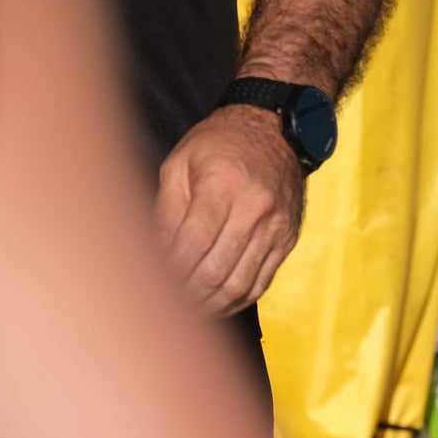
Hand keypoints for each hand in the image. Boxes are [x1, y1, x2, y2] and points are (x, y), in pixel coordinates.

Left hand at [155, 103, 304, 315]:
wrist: (274, 128)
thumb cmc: (219, 144)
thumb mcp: (179, 164)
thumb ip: (165, 212)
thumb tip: (152, 256)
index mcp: (223, 185)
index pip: (191, 246)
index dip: (169, 271)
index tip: (150, 282)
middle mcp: (255, 207)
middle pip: (214, 271)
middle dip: (185, 294)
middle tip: (163, 302)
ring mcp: (275, 226)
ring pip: (238, 284)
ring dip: (208, 305)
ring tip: (185, 309)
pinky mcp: (287, 238)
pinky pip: (261, 283)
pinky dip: (235, 301)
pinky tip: (214, 304)